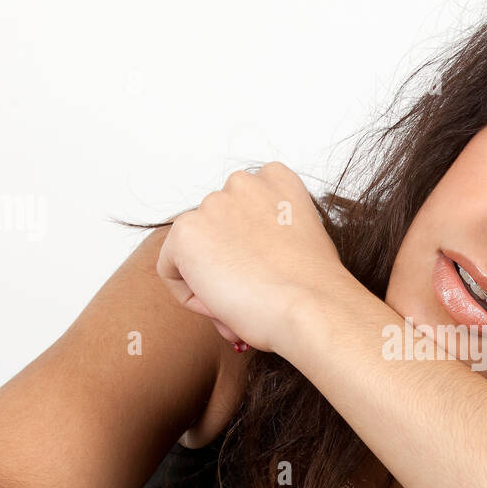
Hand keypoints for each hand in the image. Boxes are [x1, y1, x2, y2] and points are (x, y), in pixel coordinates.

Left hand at [155, 162, 356, 354]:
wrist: (311, 307)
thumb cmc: (315, 288)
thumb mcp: (299, 243)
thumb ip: (269, 235)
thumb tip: (241, 263)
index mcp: (277, 179)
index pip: (242, 209)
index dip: (249, 248)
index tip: (264, 273)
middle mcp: (243, 182)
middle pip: (216, 229)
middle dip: (226, 262)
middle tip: (250, 295)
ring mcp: (212, 204)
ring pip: (194, 251)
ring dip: (209, 278)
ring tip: (240, 302)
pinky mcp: (186, 231)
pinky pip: (171, 270)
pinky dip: (190, 294)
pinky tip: (222, 304)